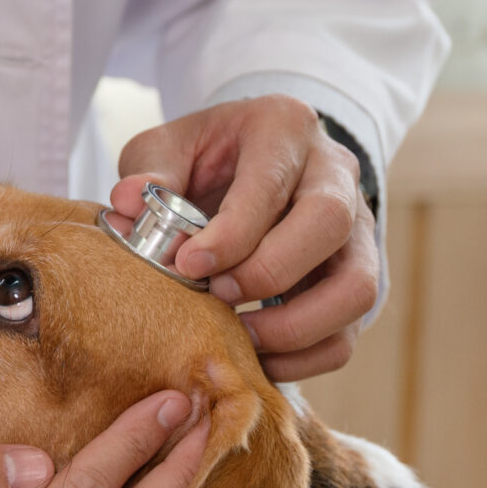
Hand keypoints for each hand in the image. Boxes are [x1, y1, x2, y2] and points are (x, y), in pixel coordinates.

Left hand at [114, 94, 377, 381]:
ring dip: (295, 325)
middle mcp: (336, 174)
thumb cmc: (209, 158)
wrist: (256, 166)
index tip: (188, 265)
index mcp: (286, 128)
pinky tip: (254, 357)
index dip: (232, 233)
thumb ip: (149, 170)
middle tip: (218, 295)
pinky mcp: (356, 281)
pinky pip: (347, 335)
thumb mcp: (171, 146)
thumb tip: (128, 203)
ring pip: (357, 287)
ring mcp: (358, 231)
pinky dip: (302, 359)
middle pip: (330, 223)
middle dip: (268, 271)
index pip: (272, 183)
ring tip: (239, 336)